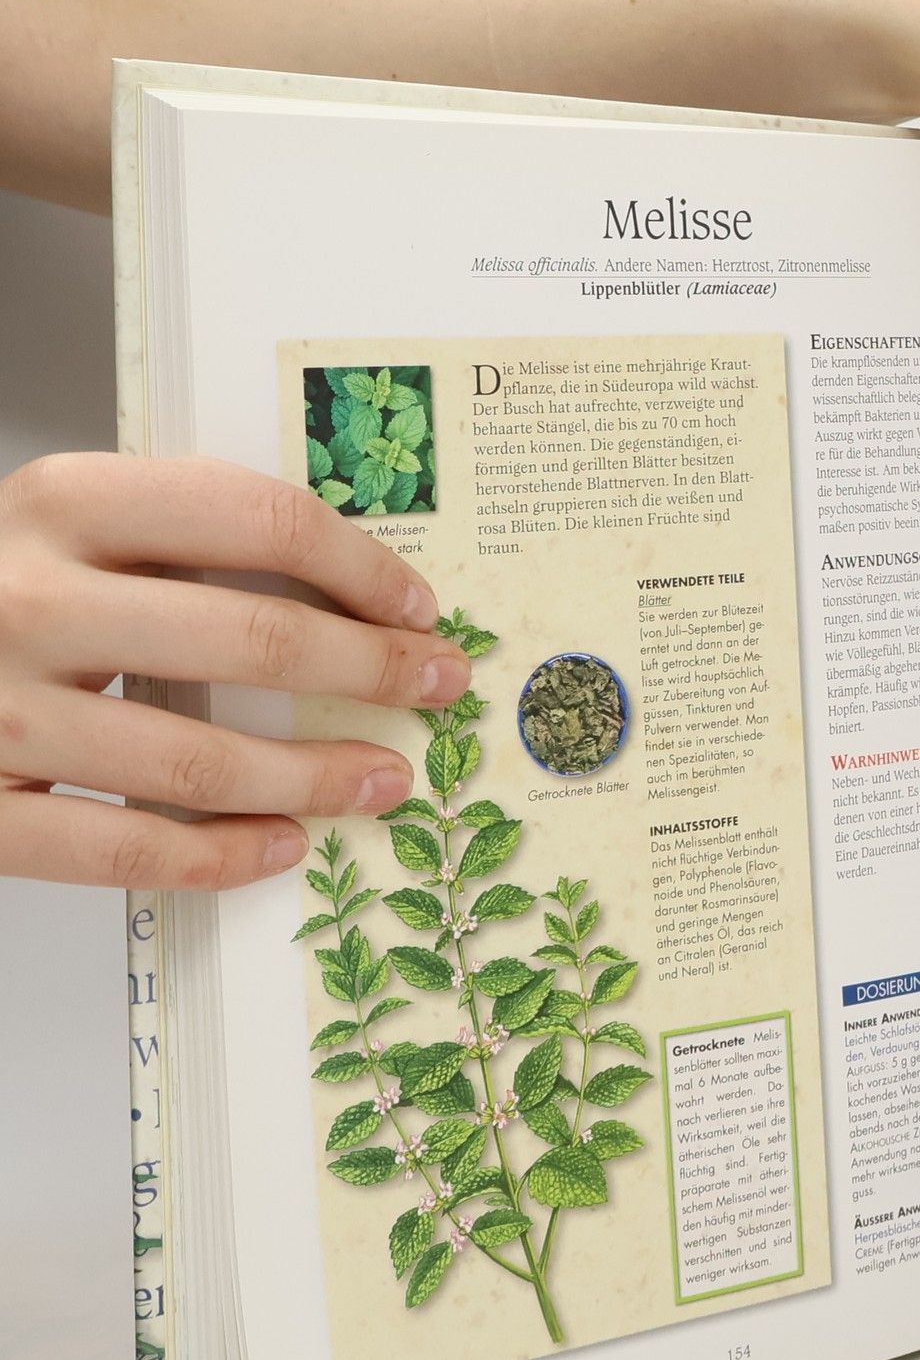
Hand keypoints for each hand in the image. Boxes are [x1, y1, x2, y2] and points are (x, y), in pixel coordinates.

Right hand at [0, 454, 472, 888]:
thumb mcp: (66, 524)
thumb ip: (178, 538)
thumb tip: (352, 591)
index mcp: (63, 502)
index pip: (256, 519)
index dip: (361, 568)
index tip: (419, 608)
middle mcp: (28, 597)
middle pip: (251, 641)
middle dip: (372, 672)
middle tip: (437, 689)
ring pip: (200, 759)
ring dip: (318, 777)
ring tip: (386, 783)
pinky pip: (122, 849)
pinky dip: (220, 857)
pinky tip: (282, 847)